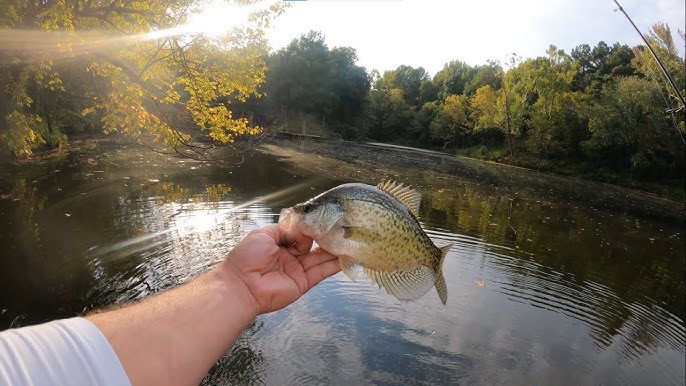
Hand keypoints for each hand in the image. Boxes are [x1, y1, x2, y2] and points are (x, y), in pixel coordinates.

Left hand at [222, 224, 340, 314]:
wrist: (241, 286)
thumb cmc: (246, 258)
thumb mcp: (264, 234)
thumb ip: (285, 230)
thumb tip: (302, 230)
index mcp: (278, 244)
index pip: (300, 233)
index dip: (310, 227)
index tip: (322, 220)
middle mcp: (289, 256)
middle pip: (312, 245)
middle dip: (325, 237)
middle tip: (340, 228)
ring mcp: (297, 270)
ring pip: (320, 258)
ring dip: (334, 250)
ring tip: (349, 240)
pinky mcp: (303, 283)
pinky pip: (322, 272)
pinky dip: (334, 265)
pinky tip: (346, 257)